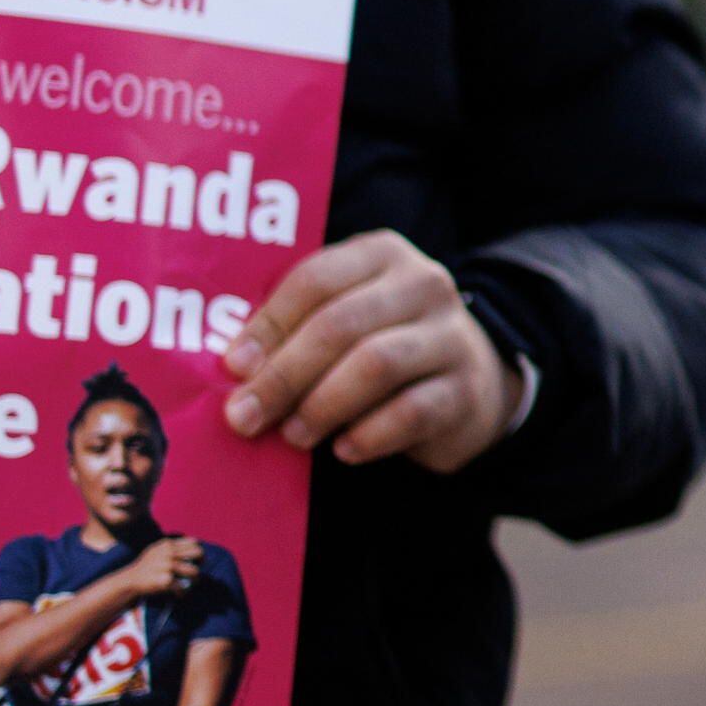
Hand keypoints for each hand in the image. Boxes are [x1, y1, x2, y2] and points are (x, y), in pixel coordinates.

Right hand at [115, 535, 210, 603]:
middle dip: (200, 564)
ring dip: (194, 581)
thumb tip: (196, 546)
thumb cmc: (145, 567)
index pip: (194, 543)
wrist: (129, 581)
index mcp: (167, 545)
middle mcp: (168, 553)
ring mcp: (167, 566)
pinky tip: (178, 594)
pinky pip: (183, 586)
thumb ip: (172, 548)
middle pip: (199, 554)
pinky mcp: (166, 580)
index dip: (198, 552)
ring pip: (194, 571)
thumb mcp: (156, 551)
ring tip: (188, 585)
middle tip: (195, 573)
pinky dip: (182, 592)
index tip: (196, 561)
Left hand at [221, 234, 514, 469]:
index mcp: (382, 255)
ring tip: (293, 436)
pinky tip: (343, 450)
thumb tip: (236, 370)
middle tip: (245, 416)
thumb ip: (296, 329)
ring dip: (321, 405)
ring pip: (376, 364)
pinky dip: (368, 435)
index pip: (316, 278)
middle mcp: (424, 285)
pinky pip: (411, 412)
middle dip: (283, 375)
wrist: (472, 378)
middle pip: (341, 324)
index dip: (269, 324)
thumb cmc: (381, 344)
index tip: (233, 367)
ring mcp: (452, 336)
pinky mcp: (466, 389)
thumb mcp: (343, 317)